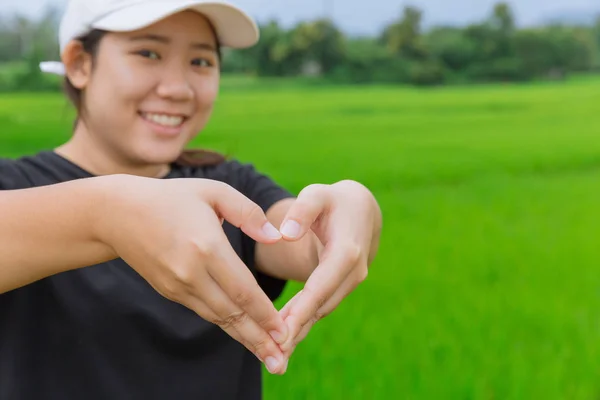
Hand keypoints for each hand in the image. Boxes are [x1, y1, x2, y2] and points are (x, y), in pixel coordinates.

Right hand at [93, 175, 288, 373]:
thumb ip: (249, 213)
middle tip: (281, 361)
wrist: (118, 214)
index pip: (243, 289)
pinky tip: (242, 333)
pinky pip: (204, 311)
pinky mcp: (169, 291)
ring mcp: (178, 286)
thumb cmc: (172, 198)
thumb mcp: (214, 191)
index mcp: (207, 246)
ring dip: (244, 338)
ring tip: (267, 356)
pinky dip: (225, 325)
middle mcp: (191, 272)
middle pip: (232, 313)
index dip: (265, 314)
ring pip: (218, 318)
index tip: (285, 331)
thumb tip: (276, 236)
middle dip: (259, 338)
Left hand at [276, 180, 381, 359]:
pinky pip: (320, 306)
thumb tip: (287, 234)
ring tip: (274, 355)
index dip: (302, 310)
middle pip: (321, 305)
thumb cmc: (332, 200)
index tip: (282, 333)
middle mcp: (353, 271)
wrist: (359, 208)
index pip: (321, 286)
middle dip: (298, 331)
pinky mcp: (341, 286)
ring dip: (299, 331)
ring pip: (321, 310)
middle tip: (273, 356)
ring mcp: (350, 281)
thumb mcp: (317, 195)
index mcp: (346, 250)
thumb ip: (303, 210)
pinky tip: (283, 338)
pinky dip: (303, 322)